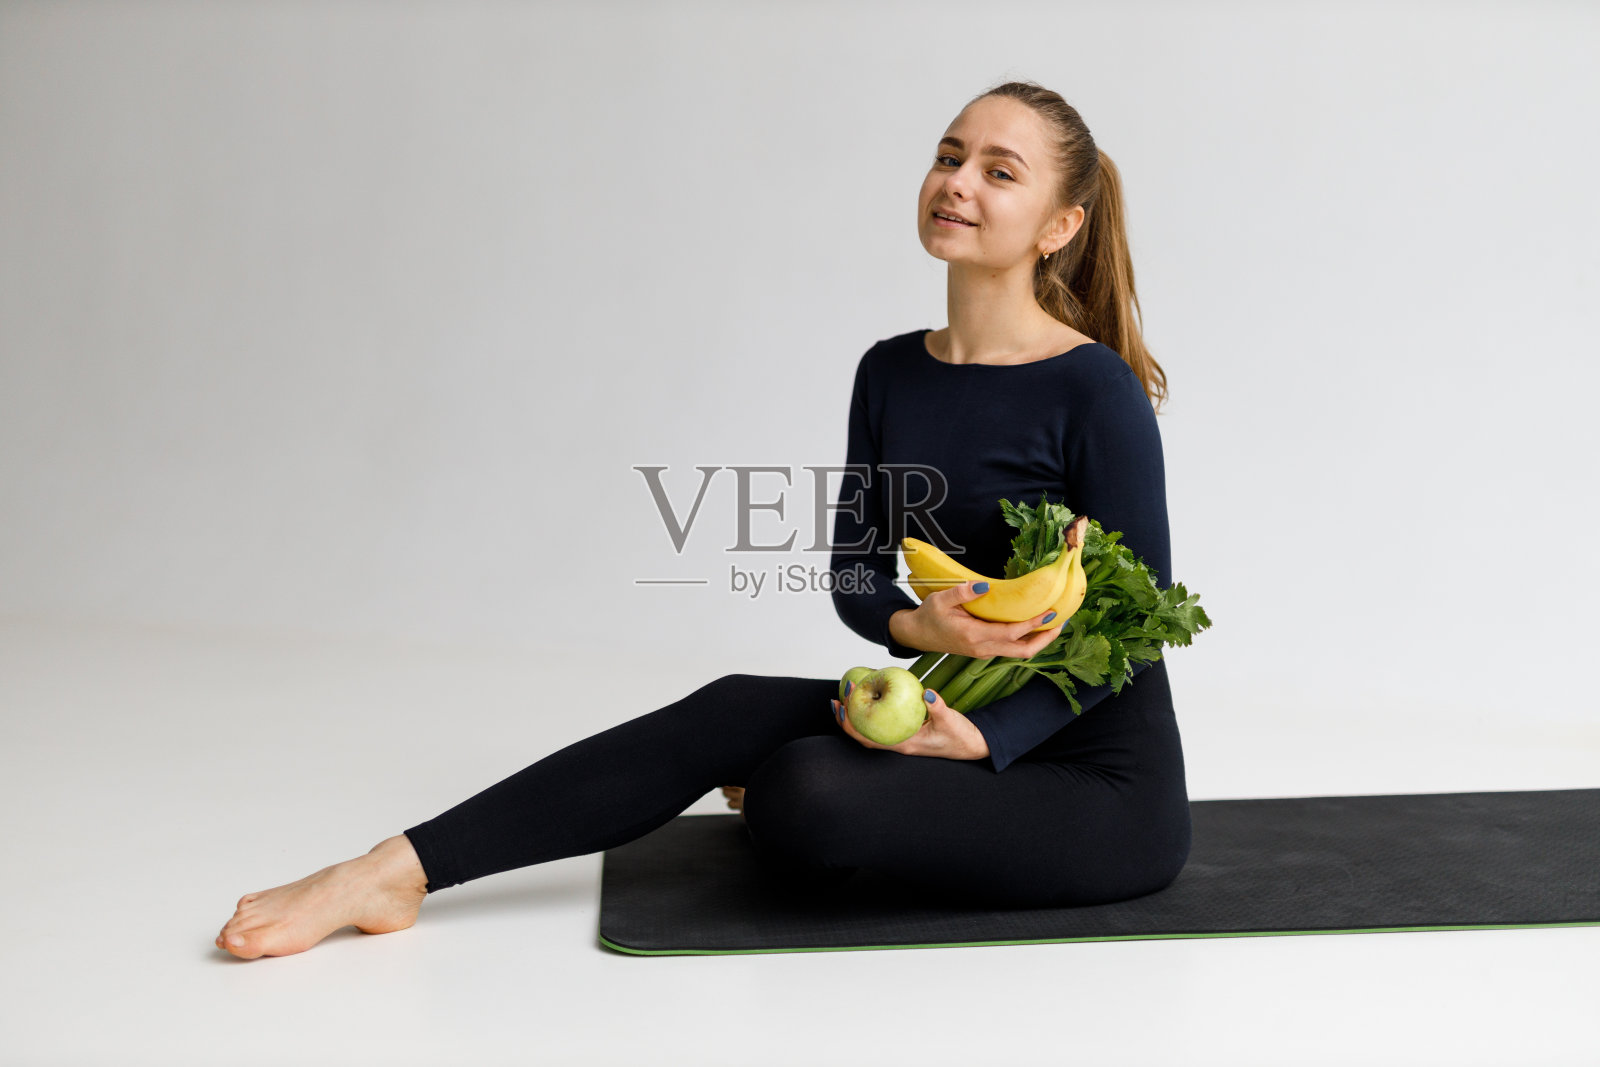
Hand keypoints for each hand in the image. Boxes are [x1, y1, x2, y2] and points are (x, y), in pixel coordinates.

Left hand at [832, 681, 989, 760]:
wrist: (972, 745)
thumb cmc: (961, 736)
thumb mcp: (951, 720)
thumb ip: (939, 707)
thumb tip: (927, 693)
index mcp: (905, 744)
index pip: (869, 738)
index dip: (852, 723)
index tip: (845, 702)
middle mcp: (899, 744)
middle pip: (863, 736)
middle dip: (847, 719)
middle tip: (837, 698)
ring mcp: (901, 740)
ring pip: (871, 731)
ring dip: (856, 717)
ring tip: (845, 699)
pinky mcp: (906, 734)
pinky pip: (882, 725)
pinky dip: (871, 714)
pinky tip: (869, 699)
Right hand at [896, 580, 1063, 659]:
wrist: (916, 634)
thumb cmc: (928, 616)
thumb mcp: (940, 600)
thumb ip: (962, 592)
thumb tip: (984, 585)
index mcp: (973, 636)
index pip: (1010, 633)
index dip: (1032, 624)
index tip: (1050, 612)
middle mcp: (982, 648)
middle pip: (1022, 651)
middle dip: (1044, 639)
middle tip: (1061, 621)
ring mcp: (984, 651)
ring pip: (1019, 652)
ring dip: (1038, 640)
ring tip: (1053, 623)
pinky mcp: (984, 649)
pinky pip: (1011, 648)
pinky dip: (1026, 638)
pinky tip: (1034, 625)